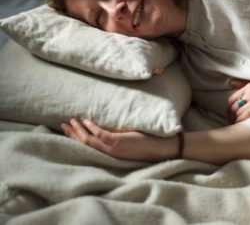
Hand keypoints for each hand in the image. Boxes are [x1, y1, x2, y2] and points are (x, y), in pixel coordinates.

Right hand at [61, 118, 176, 161]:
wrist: (163, 148)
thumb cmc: (148, 143)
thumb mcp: (129, 140)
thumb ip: (117, 135)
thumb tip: (107, 124)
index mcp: (111, 154)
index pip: (90, 147)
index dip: (77, 139)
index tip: (69, 131)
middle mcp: (109, 153)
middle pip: (85, 145)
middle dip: (73, 135)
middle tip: (62, 125)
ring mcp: (113, 148)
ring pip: (89, 141)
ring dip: (78, 131)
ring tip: (70, 121)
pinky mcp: (118, 143)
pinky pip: (100, 134)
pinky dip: (91, 128)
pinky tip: (86, 120)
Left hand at [228, 76, 249, 121]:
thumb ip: (245, 86)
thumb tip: (230, 83)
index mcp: (249, 86)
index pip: (232, 99)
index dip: (228, 109)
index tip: (229, 115)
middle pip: (233, 106)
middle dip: (230, 116)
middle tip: (231, 123)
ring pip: (238, 111)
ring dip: (234, 120)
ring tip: (235, 125)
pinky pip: (246, 114)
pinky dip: (240, 120)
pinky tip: (239, 124)